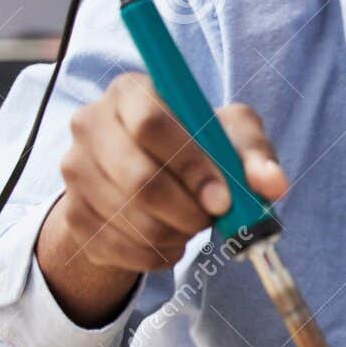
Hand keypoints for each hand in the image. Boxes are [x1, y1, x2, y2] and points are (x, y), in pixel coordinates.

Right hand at [36, 72, 287, 324]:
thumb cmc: (198, 145)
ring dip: (176, 233)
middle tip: (213, 218)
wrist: (147, 179)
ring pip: (131, 219)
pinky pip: (120, 248)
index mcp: (130, 92)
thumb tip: (272, 184)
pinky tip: (171, 239)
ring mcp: (74, 170)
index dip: (192, 167)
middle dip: (188, 210)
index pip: (152, 124)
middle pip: (139, 179)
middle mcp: (90, 124)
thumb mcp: (232, 136)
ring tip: (193, 224)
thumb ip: (255, 155)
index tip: (224, 200)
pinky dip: (157, 254)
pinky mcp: (72, 213)